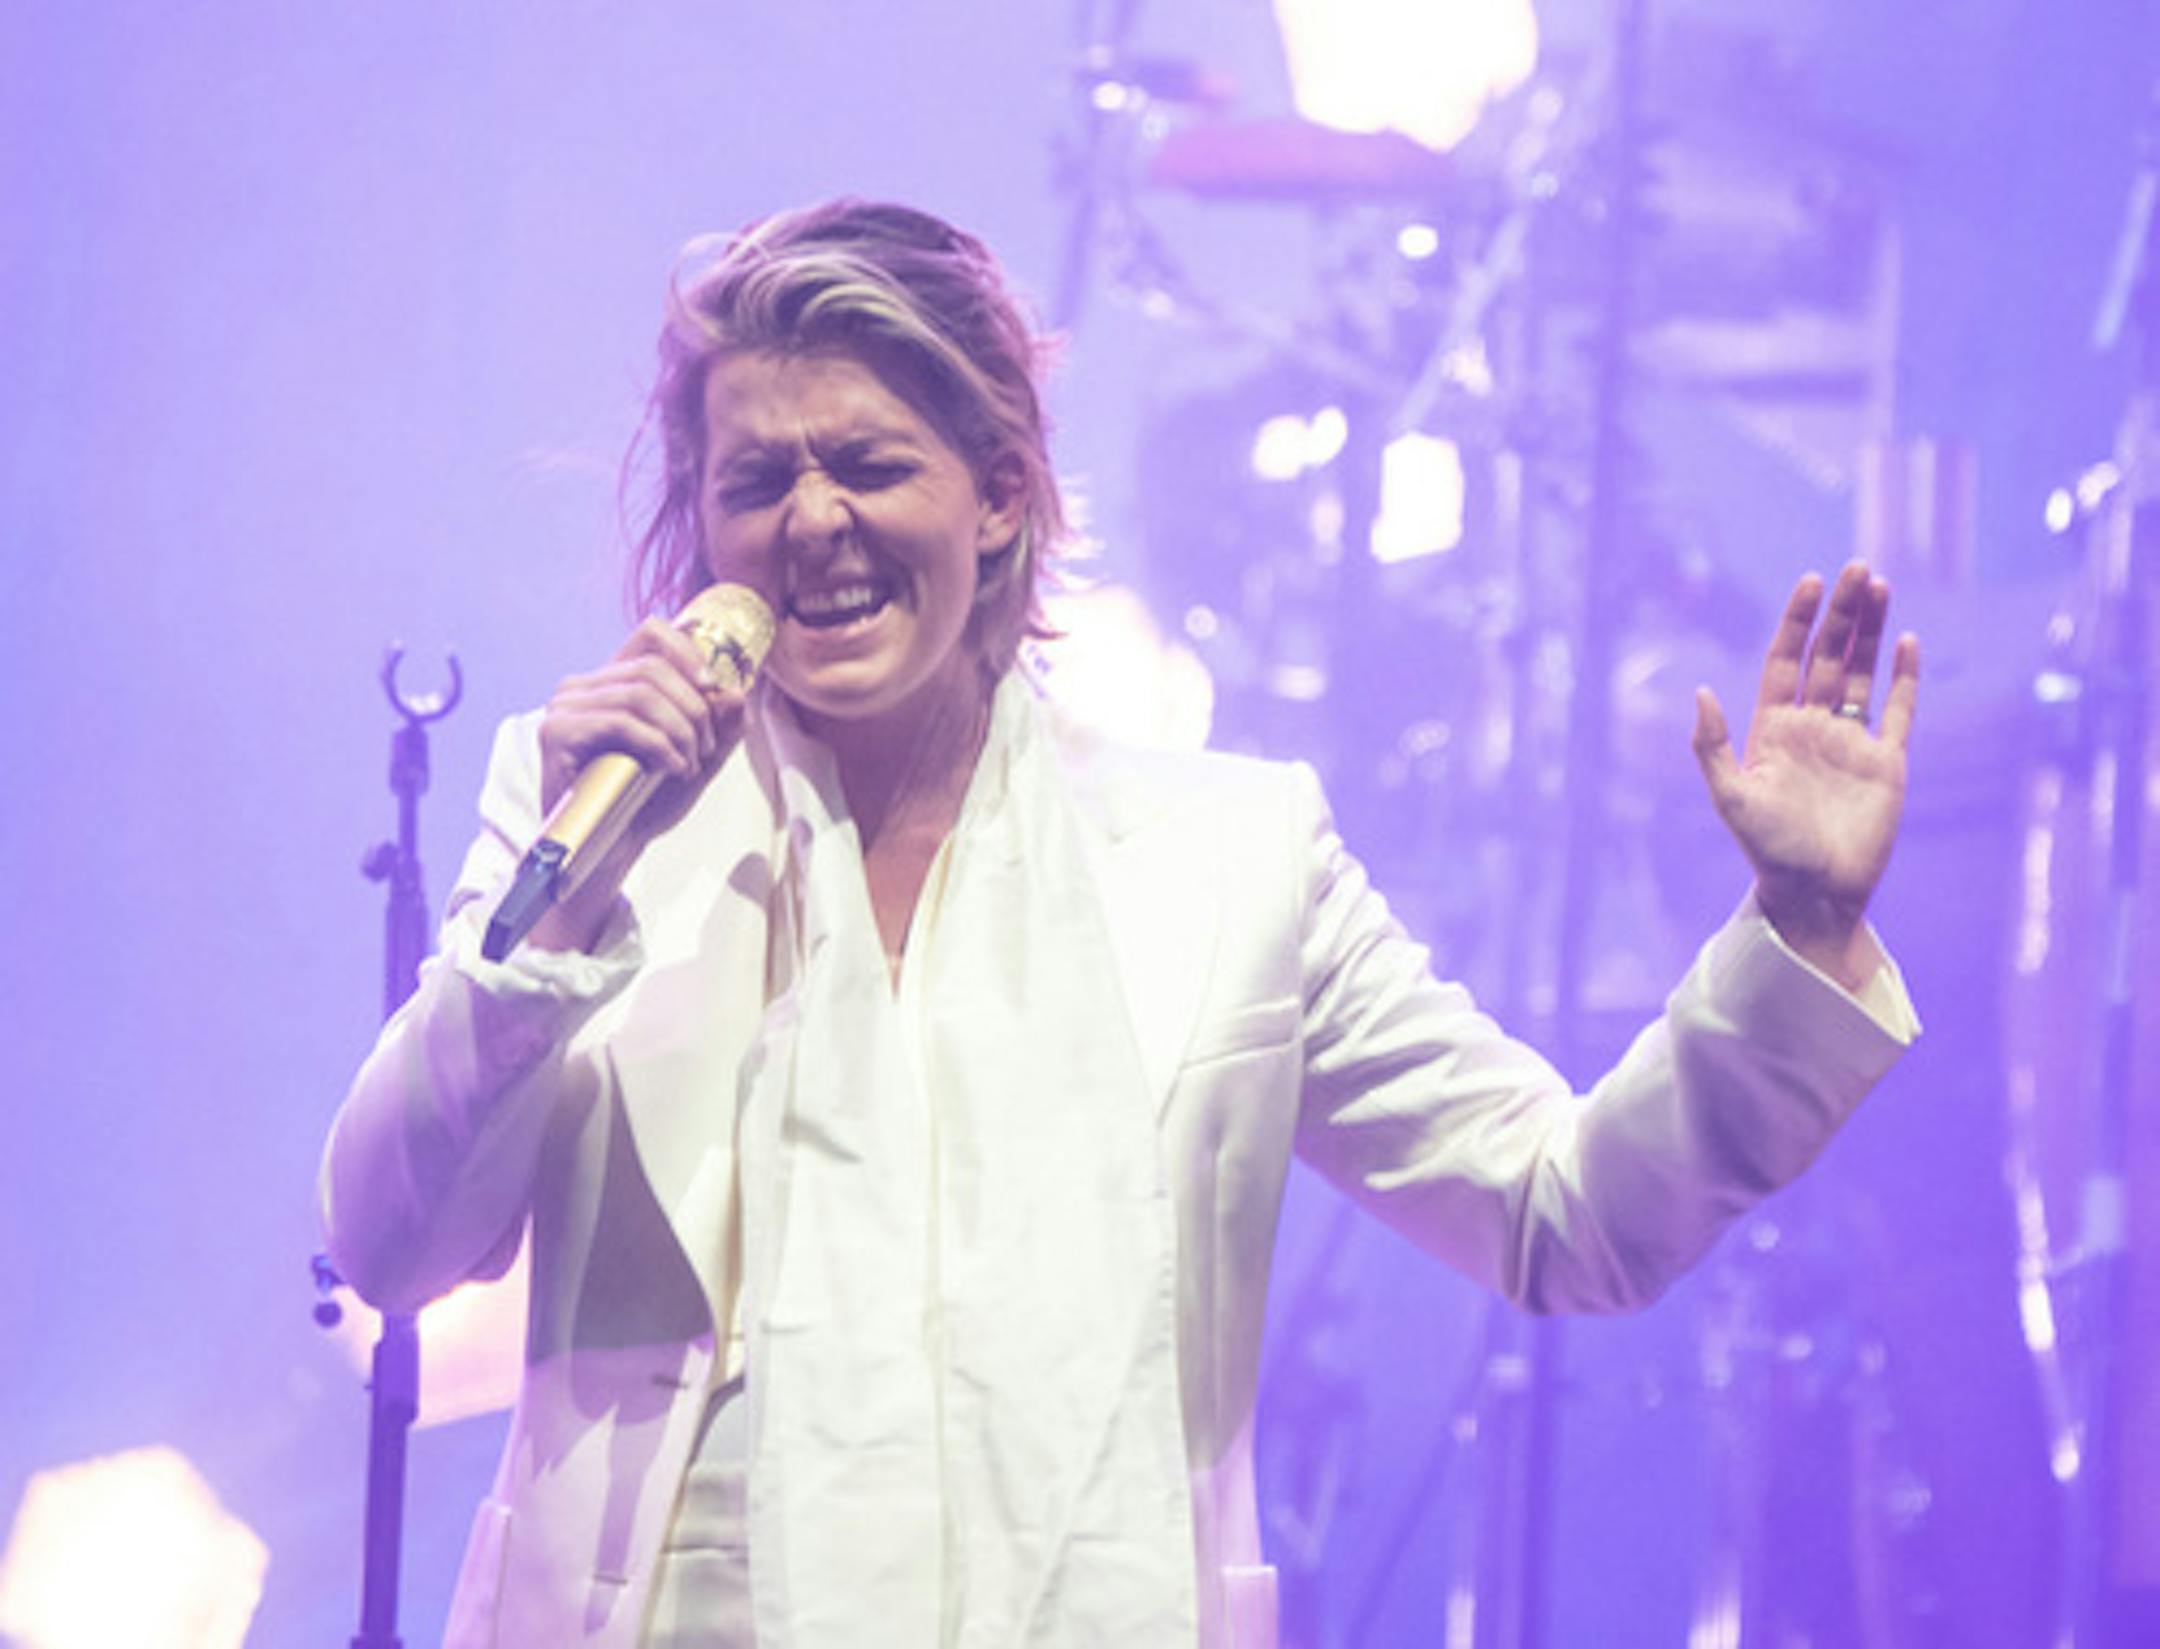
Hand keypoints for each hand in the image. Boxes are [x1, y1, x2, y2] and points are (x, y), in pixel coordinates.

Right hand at [527, 617, 748, 950]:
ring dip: (680, 729)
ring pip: (640, 693)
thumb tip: (737, 693)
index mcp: (611, 683)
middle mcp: (582, 687)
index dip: (688, 652)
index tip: (713, 687)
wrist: (610, 850)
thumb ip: (720, 728)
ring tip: (691, 763)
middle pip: (652, 667)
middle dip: (693, 707)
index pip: (650, 634)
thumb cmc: (646, 803)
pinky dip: (659, 745)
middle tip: (706, 747)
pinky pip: (621, 722)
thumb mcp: (696, 760)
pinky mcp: (557, 734)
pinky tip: (675, 769)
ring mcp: (565, 708)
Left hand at [1691, 562, 1919, 991]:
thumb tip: (1699, 691)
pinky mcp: (1887, 762)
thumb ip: (1712, 745)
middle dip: (1842, 613)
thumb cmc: (1768, 850)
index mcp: (1773, 729)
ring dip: (1872, 632)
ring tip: (1880, 586)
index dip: (1798, 621)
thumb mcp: (1732, 796)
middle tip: (1857, 569)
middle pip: (1828, 656)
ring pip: (1862, 673)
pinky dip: (1905, 678)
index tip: (1810, 582)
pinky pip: (1898, 710)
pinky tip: (1907, 642)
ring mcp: (1851, 742)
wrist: (1816, 894)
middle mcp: (1812, 728)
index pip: (1786, 660)